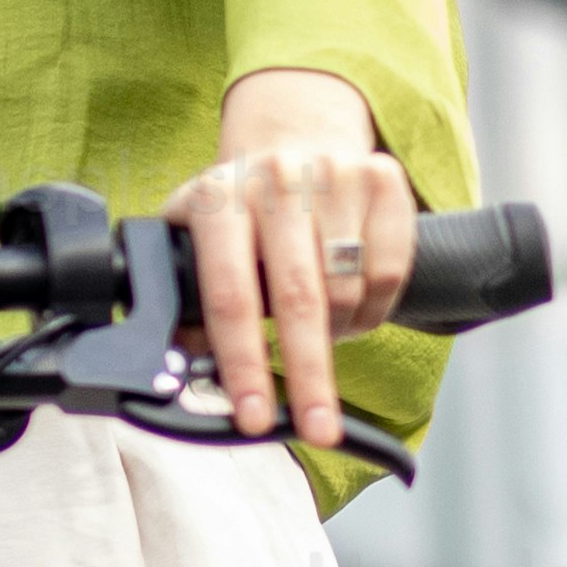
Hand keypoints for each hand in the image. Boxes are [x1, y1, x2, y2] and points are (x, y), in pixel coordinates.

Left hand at [171, 73, 417, 460]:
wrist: (293, 137)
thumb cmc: (240, 211)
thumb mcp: (195, 241)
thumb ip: (184, 302)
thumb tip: (177, 373)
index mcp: (218, 200)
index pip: (230, 297)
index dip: (242, 364)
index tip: (255, 417)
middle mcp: (275, 180)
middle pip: (299, 299)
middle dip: (309, 375)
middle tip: (318, 429)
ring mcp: (333, 173)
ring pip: (348, 290)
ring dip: (339, 337)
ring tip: (322, 337)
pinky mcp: (382, 176)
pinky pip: (389, 271)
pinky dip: (375, 308)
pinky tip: (354, 307)